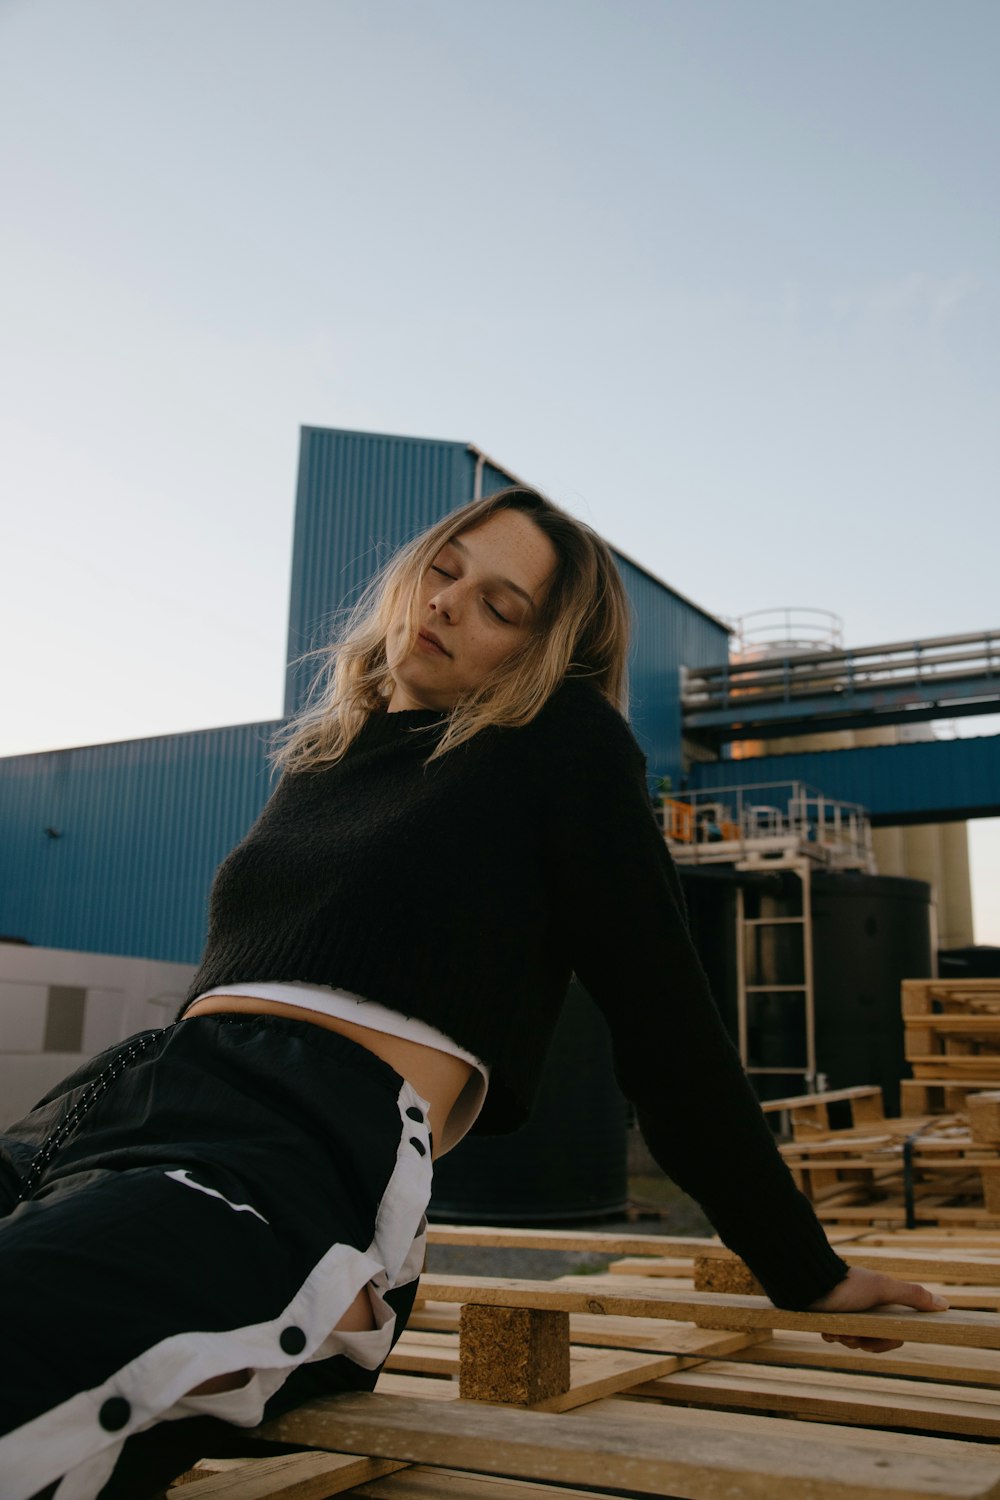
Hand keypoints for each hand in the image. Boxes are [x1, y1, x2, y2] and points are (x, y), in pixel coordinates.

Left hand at [808, 1265, 948, 1352]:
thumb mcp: (883, 1289)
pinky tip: (826, 1328)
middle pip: (873, 1341)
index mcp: (881, 1302)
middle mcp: (865, 1308)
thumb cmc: (847, 1285)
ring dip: (846, 1338)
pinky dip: (832, 1335)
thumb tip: (945, 1305)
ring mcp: (847, 1313)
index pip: (893, 1335)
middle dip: (863, 1342)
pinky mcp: (829, 1316)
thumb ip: (913, 1296)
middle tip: (850, 1333)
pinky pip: (835, 1336)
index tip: (874, 1339)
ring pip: (853, 1341)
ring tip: (836, 1327)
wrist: (808, 1282)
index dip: (885, 1341)